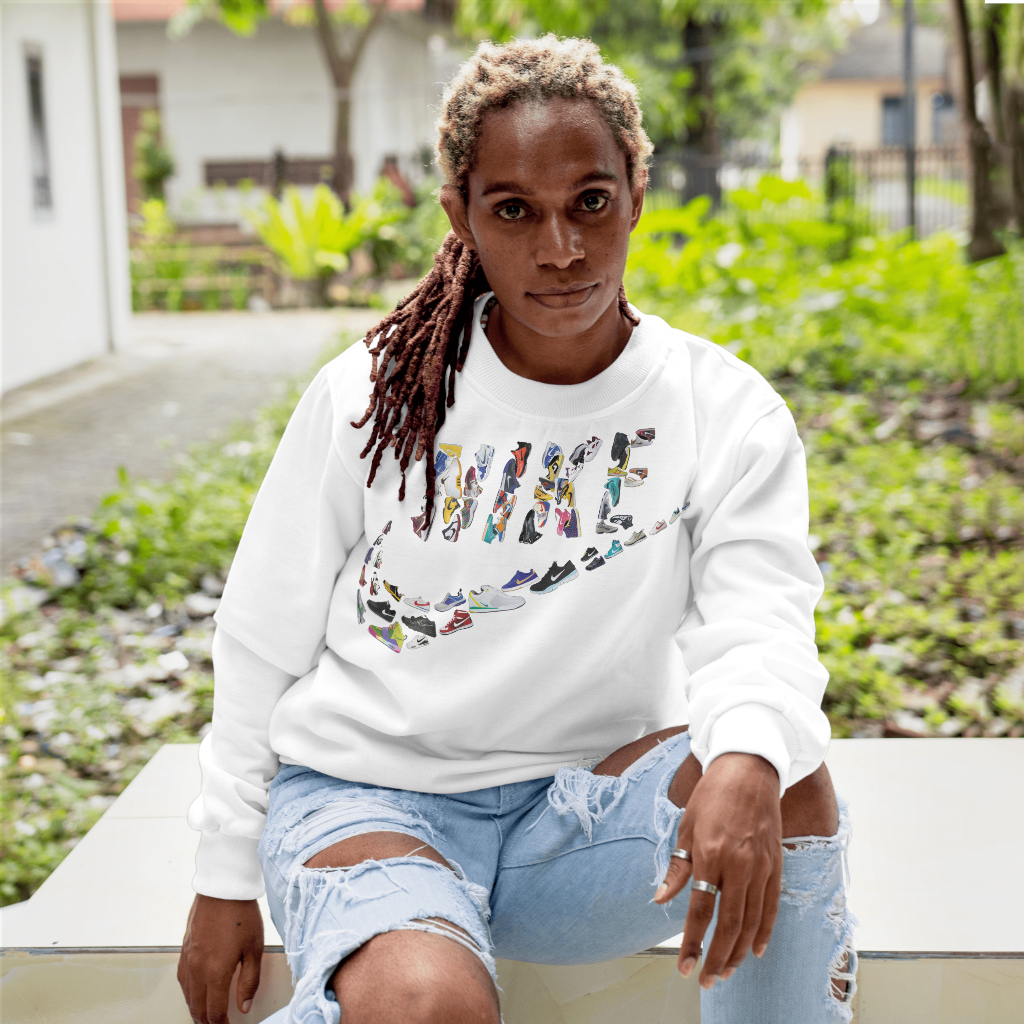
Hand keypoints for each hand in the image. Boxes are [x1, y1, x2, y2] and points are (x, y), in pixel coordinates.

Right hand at [178, 894, 263, 1022]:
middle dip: (206, 1021)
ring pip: (187, 995)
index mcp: (216, 972)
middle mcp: (197, 969)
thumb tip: (244, 1007)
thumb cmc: (242, 914)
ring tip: (205, 1015)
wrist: (223, 888)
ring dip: (195, 1008)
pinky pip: (182, 979)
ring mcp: (188, 959)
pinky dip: (188, 992)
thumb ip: (249, 981)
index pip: (214, 1011)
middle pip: (197, 1007)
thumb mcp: (255, 949)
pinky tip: (194, 992)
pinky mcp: (184, 948)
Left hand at [654, 752, 781, 988]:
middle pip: (729, 924)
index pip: (700, 911)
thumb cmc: (712, 795)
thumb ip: (677, 867)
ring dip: (738, 952)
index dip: (692, 942)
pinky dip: (764, 932)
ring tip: (725, 971)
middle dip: (716, 957)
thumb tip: (661, 899)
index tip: (684, 966)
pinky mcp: (776, 865)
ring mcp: (761, 866)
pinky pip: (772, 907)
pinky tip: (755, 950)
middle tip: (705, 979)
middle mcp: (738, 864)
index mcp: (709, 853)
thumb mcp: (686, 825)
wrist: (750, 770)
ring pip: (752, 922)